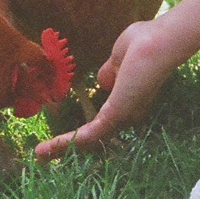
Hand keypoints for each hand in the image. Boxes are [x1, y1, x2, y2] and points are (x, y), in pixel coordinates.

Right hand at [34, 20, 184, 160]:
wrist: (161, 42)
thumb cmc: (146, 42)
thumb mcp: (119, 56)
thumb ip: (110, 71)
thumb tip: (103, 82)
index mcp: (127, 99)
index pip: (102, 120)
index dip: (82, 128)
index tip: (63, 133)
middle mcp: (125, 113)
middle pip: (93, 137)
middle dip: (67, 146)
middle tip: (42, 155)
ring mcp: (121, 116)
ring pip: (86, 140)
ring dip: (61, 148)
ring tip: (38, 155)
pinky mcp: (115, 116)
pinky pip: (87, 135)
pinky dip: (65, 143)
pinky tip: (46, 150)